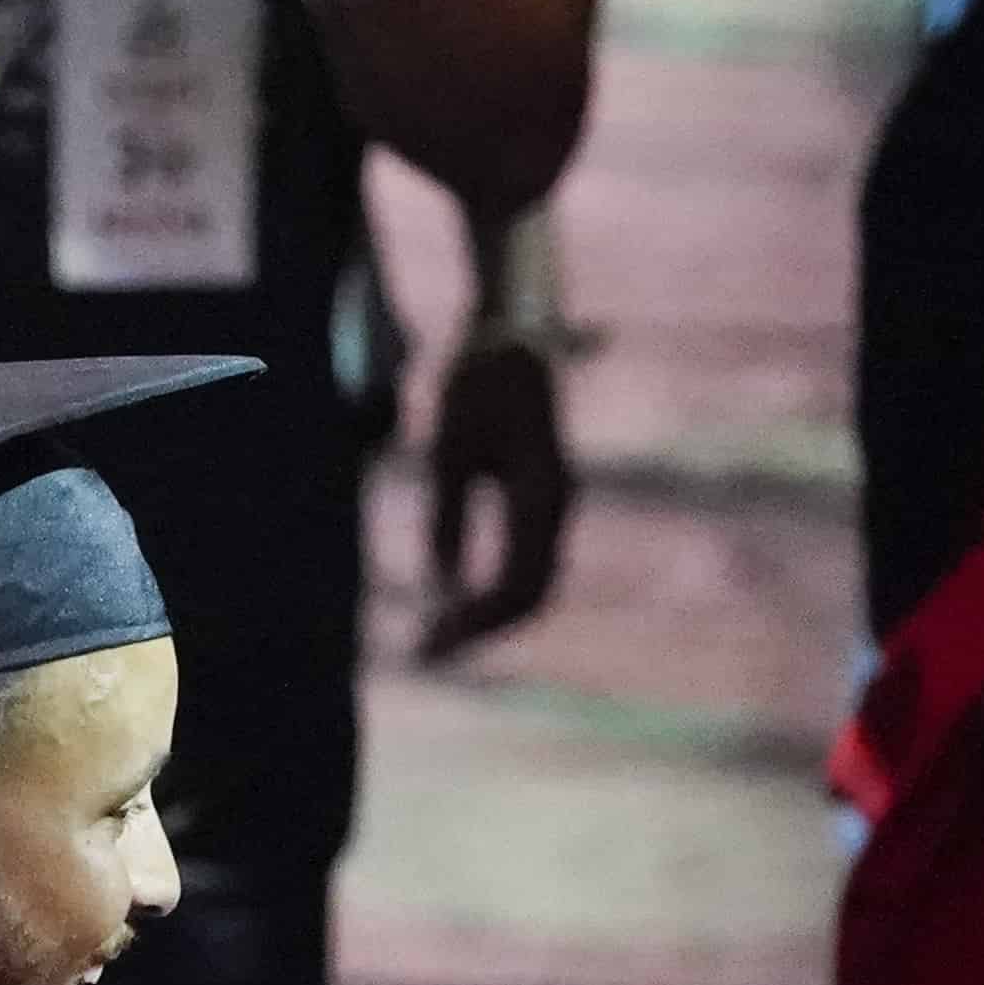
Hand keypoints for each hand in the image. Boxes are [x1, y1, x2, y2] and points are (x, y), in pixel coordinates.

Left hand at [416, 344, 576, 663]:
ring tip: (435, 641)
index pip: (515, 584)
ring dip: (486, 618)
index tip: (431, 644)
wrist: (514, 328)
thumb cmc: (478, 378)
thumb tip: (442, 583)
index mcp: (541, 494)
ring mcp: (555, 505)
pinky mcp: (541, 500)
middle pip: (530, 595)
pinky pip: (525, 563)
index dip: (475, 623)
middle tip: (425, 656)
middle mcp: (558, 506)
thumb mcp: (447, 447)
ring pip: (532, 585)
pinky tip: (453, 607)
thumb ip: (447, 516)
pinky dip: (491, 593)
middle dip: (479, 631)